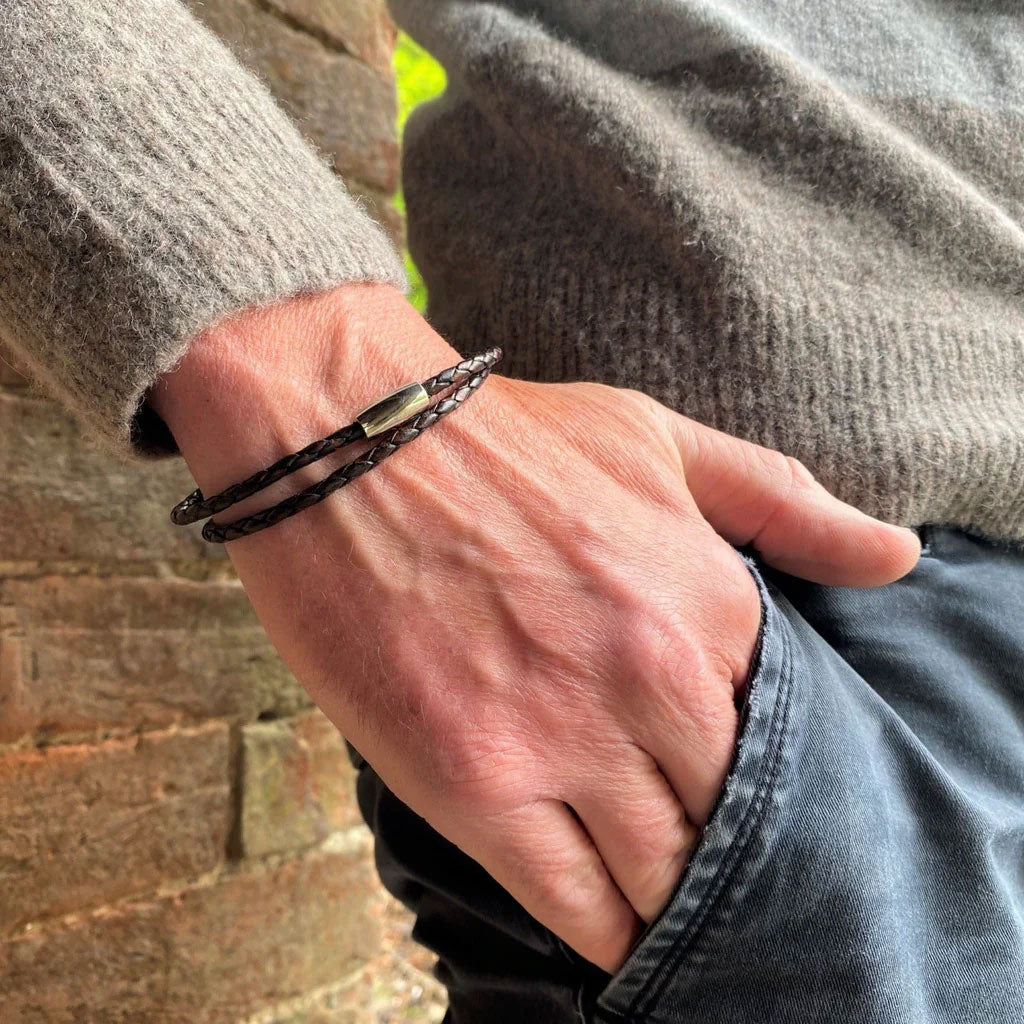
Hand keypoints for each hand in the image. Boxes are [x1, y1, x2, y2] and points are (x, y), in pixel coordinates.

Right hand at [151, 283, 919, 971]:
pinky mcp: (478, 783)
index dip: (759, 771)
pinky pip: (575, 904)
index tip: (730, 783)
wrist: (349, 441)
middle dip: (719, 842)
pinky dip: (606, 934)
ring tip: (661, 900)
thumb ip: (783, 505)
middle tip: (696, 850)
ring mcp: (565, 736)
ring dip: (668, 897)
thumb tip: (897, 559)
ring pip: (662, 874)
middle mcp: (653, 677)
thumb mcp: (659, 439)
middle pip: (727, 816)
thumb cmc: (504, 440)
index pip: (781, 736)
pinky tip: (613, 934)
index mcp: (710, 598)